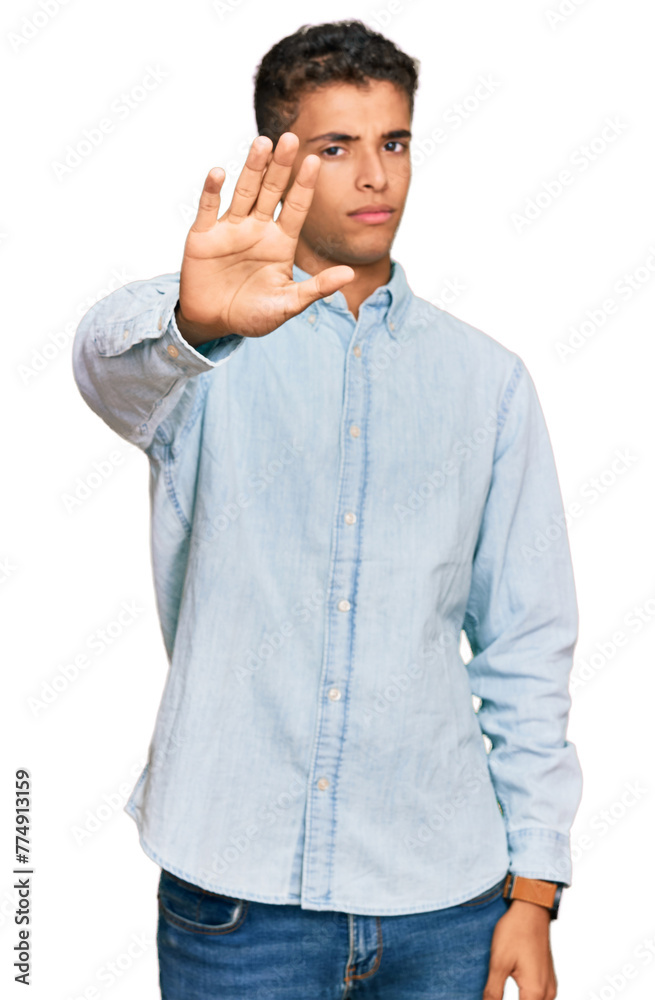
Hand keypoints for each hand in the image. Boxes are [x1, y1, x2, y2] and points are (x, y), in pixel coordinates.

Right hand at [176, 132, 354, 342]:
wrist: (213, 323)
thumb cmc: (252, 314)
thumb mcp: (288, 304)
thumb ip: (316, 288)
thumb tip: (350, 274)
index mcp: (280, 242)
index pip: (296, 208)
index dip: (305, 185)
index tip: (315, 161)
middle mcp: (257, 229)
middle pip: (271, 191)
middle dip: (280, 166)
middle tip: (290, 138)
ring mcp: (230, 229)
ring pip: (244, 192)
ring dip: (252, 168)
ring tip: (262, 142)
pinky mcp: (203, 235)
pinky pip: (209, 208)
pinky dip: (212, 191)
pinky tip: (218, 173)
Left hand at [483, 900, 557, 999]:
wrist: (531, 910)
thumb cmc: (515, 932)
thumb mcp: (498, 963)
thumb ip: (493, 992)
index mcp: (535, 992)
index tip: (491, 998)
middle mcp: (547, 993)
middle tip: (493, 994)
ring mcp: (549, 986)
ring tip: (498, 993)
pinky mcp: (547, 979)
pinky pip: (539, 998)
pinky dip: (526, 998)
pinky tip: (514, 992)